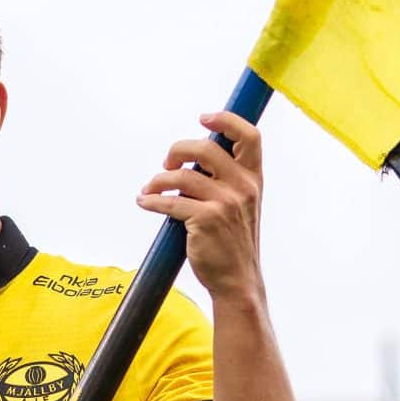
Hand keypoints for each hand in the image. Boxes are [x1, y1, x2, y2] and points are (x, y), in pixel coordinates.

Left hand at [137, 112, 264, 302]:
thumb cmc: (233, 242)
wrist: (237, 281)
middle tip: (167, 164)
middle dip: (178, 150)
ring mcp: (226, 204)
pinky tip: (145, 202)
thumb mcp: (243, 205)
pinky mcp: (206, 220)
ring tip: (150, 190)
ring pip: (182, 175)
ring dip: (158, 181)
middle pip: (205, 148)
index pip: (249, 136)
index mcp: (254, 179)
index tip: (204, 119)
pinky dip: (152, 200)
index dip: (226, 120)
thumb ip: (227, 179)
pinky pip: (170, 202)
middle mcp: (243, 187)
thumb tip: (193, 157)